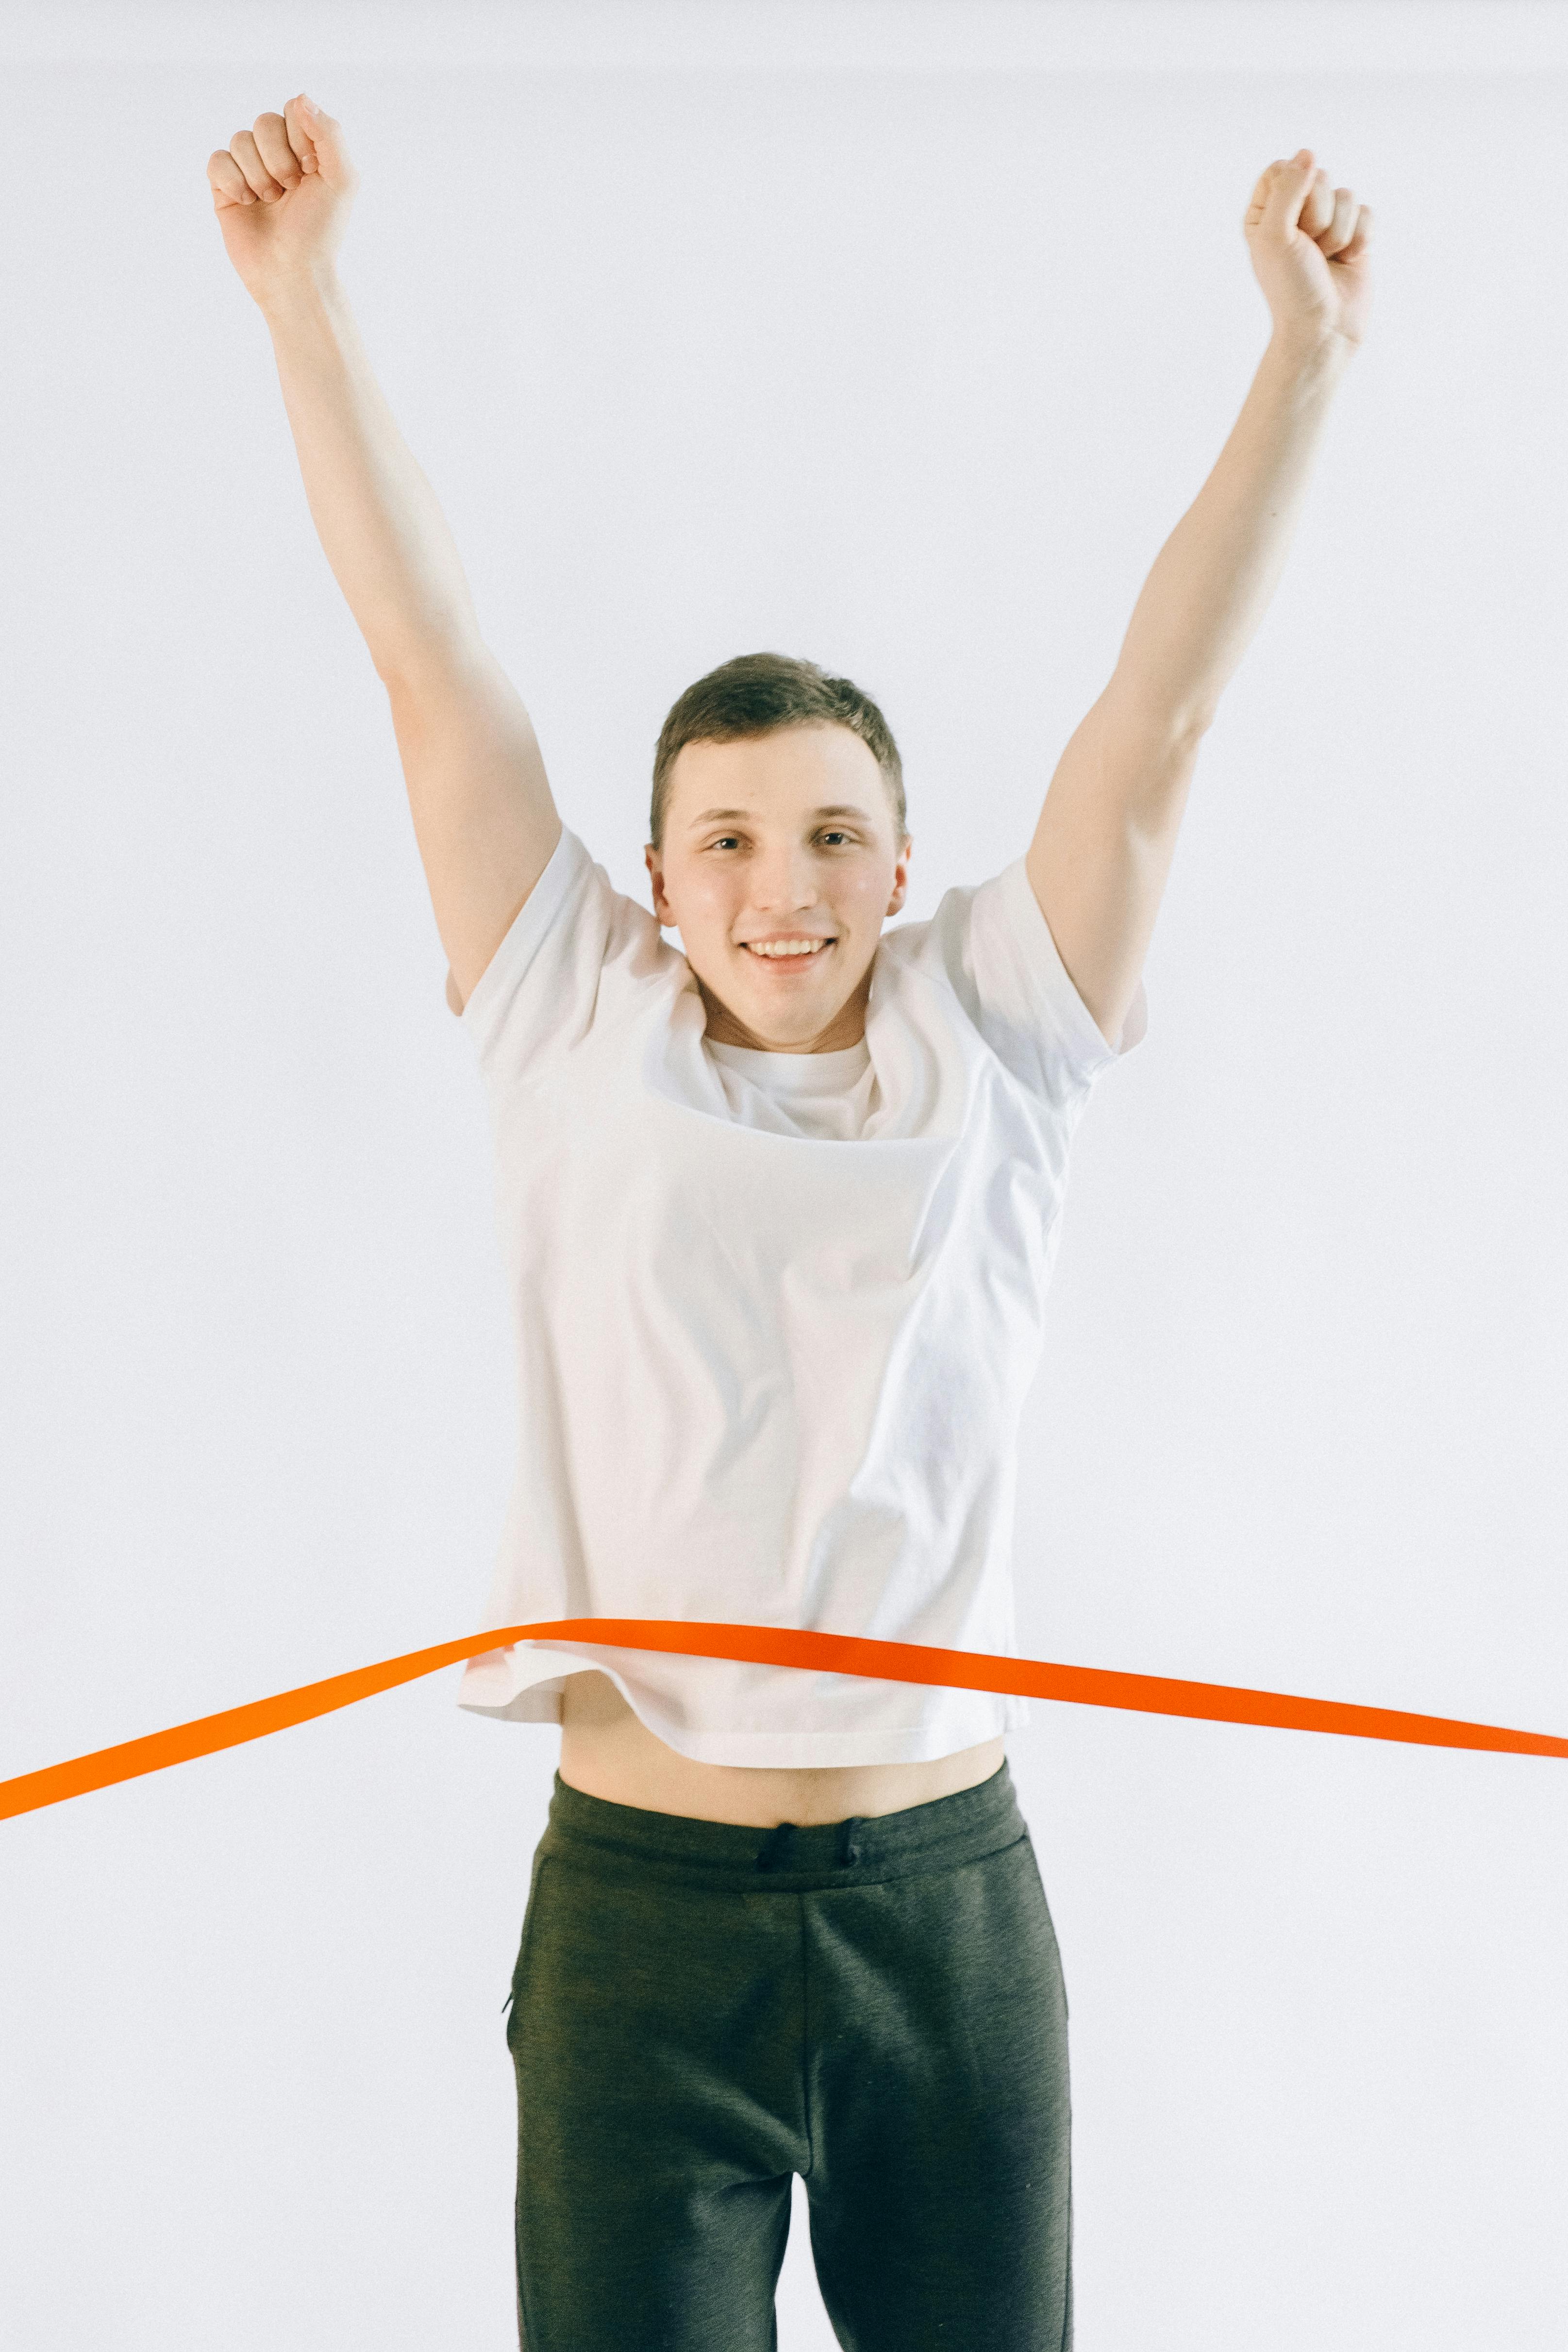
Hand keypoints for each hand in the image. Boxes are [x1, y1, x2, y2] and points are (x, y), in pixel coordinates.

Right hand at [206, 95, 357, 307]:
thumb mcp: (342, 179)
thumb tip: (301, 97)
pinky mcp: (224, 186)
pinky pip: (217, 160)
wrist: (293, 273)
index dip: (300, 139)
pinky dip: (233, 181)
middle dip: (279, 159)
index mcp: (306, 148)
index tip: (311, 172)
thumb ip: (330, 133)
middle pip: (263, 122)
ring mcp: (249, 169)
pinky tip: (247, 204)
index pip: (293, 110)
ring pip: (240, 140)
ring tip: (271, 202)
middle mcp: (277, 154)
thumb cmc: (321, 231)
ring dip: (259, 175)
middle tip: (290, 191)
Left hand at [1243, 149, 1372, 351]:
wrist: (1323, 329)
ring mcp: (1327, 223)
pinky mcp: (1355, 234)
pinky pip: (1367, 212)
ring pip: (1346, 195)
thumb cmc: (1291, 288)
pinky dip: (1360, 239)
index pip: (1283, 169)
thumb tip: (1307, 153)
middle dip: (1318, 216)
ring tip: (1326, 259)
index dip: (1294, 191)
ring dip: (1339, 232)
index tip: (1290, 225)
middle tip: (1309, 249)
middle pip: (1319, 177)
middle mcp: (1295, 213)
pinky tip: (1347, 261)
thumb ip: (1288, 189)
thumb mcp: (1276, 236)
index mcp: (1266, 212)